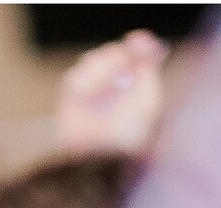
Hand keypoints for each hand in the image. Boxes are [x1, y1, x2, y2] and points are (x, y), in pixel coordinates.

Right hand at [56, 29, 166, 155]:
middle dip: (116, 58)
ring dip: (100, 71)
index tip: (138, 41)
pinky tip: (88, 97)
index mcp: (136, 80)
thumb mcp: (148, 98)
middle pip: (111, 50)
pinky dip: (83, 84)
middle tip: (121, 75)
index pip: (136, 50)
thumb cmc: (129, 133)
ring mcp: (92, 88)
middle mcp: (114, 82)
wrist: (101, 154)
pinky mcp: (71, 97)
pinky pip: (74, 77)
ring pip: (91, 59)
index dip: (138, 43)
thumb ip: (147, 69)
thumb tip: (147, 41)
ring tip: (104, 91)